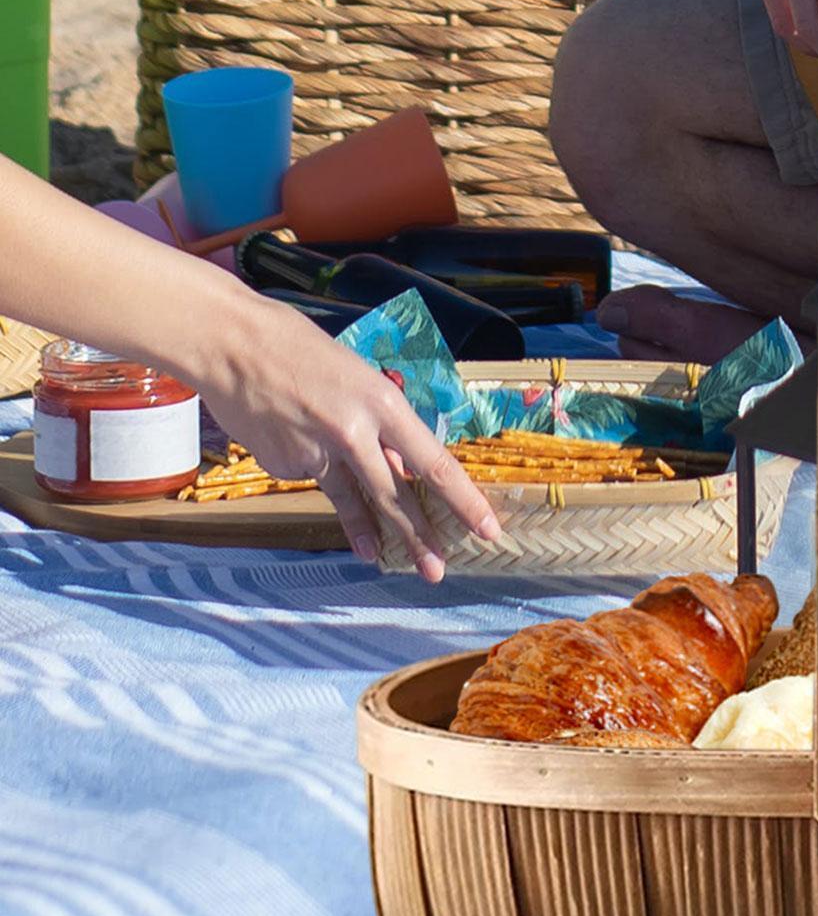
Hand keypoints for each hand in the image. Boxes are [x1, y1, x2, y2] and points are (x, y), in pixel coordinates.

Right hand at [200, 298, 499, 581]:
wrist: (230, 344)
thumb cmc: (303, 351)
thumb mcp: (359, 380)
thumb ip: (381, 428)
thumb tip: (399, 471)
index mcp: (383, 404)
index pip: (435, 463)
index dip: (465, 501)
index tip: (488, 528)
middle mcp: (354, 433)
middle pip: (396, 496)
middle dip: (420, 538)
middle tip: (437, 572)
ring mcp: (316, 453)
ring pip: (354, 501)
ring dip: (373, 534)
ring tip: (386, 560)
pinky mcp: (285, 465)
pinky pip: (313, 477)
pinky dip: (314, 468)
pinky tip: (294, 438)